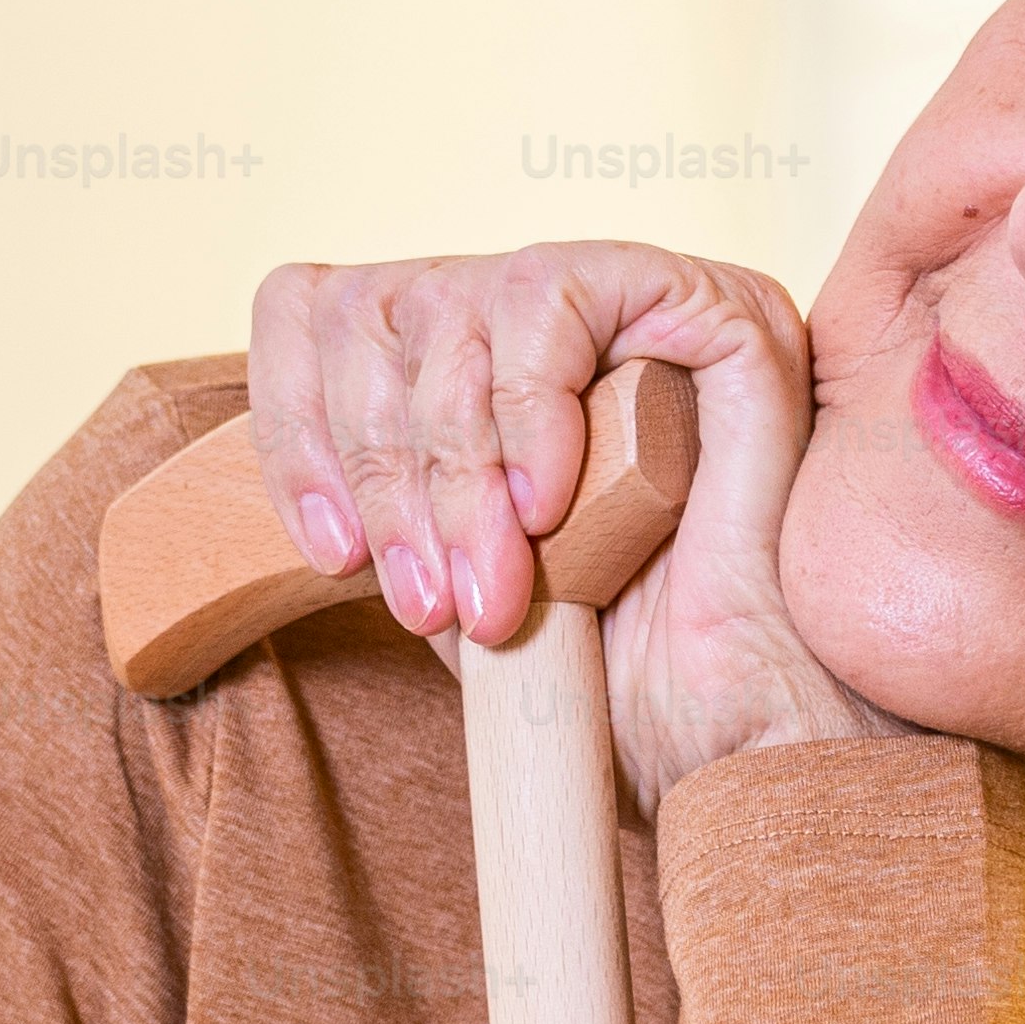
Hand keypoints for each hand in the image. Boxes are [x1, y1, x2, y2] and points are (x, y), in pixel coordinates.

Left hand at [247, 244, 875, 810]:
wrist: (731, 732)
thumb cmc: (604, 672)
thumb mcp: (438, 569)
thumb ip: (369, 484)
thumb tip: (293, 443)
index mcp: (473, 360)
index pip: (322, 305)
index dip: (296, 422)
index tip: (329, 552)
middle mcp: (548, 312)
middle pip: (377, 303)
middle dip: (381, 470)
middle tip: (426, 603)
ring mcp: (631, 299)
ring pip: (457, 296)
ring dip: (455, 468)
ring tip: (494, 588)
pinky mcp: (711, 301)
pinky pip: (558, 291)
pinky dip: (529, 407)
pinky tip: (552, 508)